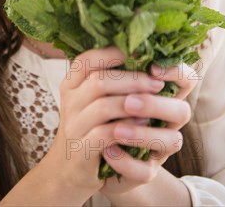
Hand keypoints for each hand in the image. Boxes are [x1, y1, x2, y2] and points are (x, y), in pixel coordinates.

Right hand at [44, 47, 170, 200]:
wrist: (67, 171)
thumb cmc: (89, 128)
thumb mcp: (91, 99)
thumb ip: (109, 79)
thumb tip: (141, 57)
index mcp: (71, 84)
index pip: (86, 60)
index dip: (112, 53)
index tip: (140, 54)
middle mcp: (69, 102)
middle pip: (99, 81)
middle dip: (133, 79)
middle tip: (157, 83)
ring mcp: (73, 126)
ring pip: (103, 107)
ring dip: (133, 103)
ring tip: (154, 103)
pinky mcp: (81, 151)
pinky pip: (105, 135)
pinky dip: (127, 128)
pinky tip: (144, 125)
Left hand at [101, 62, 196, 197]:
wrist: (88, 152)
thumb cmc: (101, 108)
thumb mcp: (102, 84)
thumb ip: (110, 65)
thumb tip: (111, 44)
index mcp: (161, 93)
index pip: (186, 78)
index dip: (175, 72)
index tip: (152, 67)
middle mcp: (167, 120)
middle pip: (182, 110)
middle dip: (154, 105)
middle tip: (128, 102)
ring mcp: (160, 147)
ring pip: (172, 141)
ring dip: (142, 134)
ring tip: (115, 130)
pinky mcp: (146, 171)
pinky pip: (146, 171)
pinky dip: (126, 162)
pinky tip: (107, 152)